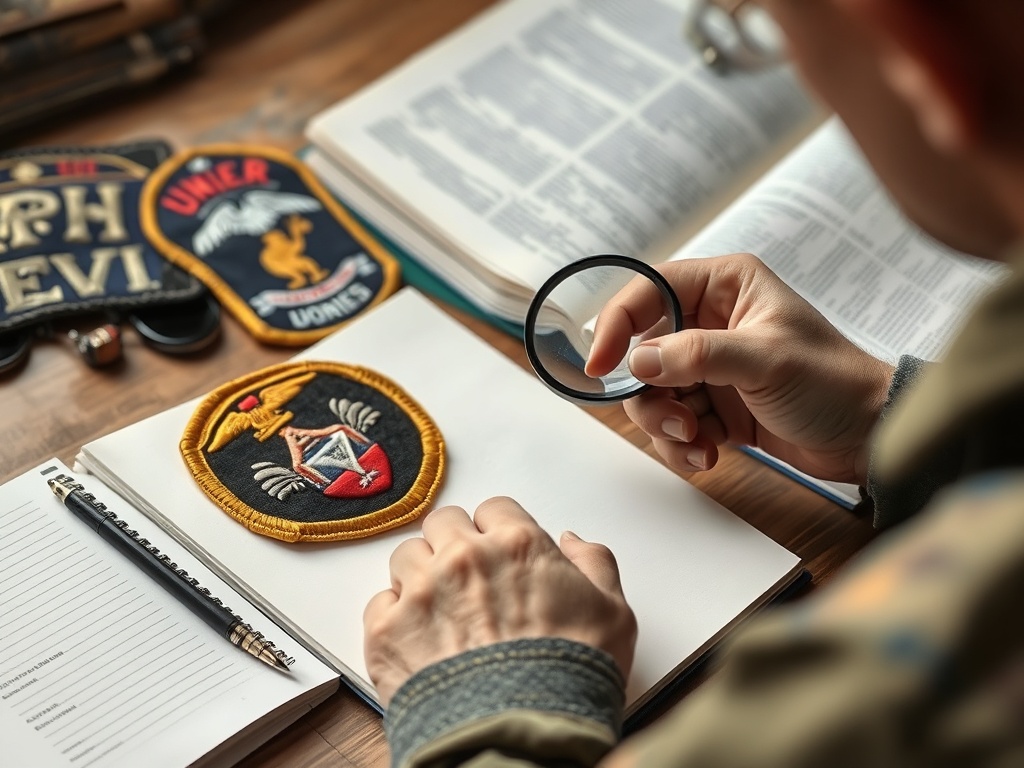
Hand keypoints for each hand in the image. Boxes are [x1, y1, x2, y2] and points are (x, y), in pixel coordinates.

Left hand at [363, 497, 637, 705]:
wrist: (523, 737)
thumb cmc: (569, 680)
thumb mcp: (613, 613)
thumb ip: (595, 563)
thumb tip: (573, 542)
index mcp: (517, 544)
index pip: (493, 508)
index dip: (497, 531)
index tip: (498, 553)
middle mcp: (464, 557)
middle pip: (443, 523)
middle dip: (454, 544)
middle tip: (467, 578)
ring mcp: (421, 591)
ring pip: (406, 556)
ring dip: (421, 575)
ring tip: (440, 610)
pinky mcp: (387, 631)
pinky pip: (379, 602)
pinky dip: (394, 616)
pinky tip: (418, 638)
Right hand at [586, 254, 893, 483]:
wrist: (868, 436)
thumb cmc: (833, 382)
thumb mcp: (765, 360)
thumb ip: (698, 355)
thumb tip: (640, 361)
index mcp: (725, 286)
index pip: (650, 290)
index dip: (618, 323)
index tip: (600, 363)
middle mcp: (711, 320)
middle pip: (643, 350)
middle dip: (651, 393)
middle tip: (677, 420)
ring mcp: (710, 365)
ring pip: (653, 392)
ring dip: (666, 424)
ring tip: (698, 443)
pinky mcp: (714, 404)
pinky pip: (672, 421)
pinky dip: (682, 443)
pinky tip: (709, 454)